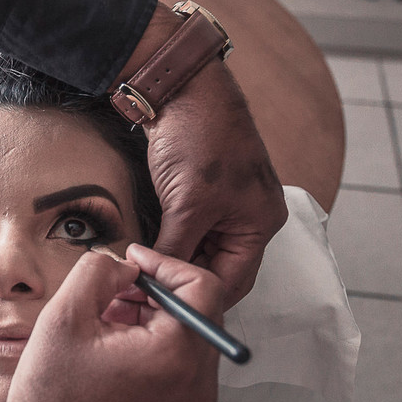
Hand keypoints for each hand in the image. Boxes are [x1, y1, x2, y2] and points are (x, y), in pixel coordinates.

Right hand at [0, 245, 221, 401]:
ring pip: (190, 335)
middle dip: (156, 291)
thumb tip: (125, 266)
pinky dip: (154, 344)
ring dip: (154, 317)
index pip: (202, 286)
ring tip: (106, 320)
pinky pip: (181, 363)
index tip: (133, 260)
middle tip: (113, 289)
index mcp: (177, 355)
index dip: (165, 262)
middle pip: (199, 310)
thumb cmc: (52, 400)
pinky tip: (111, 347)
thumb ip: (99, 271)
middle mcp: (198, 383)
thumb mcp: (64, 316)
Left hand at [126, 3, 286, 306]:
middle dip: (183, 285)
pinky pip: (183, 232)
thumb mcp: (187, 205)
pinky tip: (142, 257)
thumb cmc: (198, 138)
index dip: (201, 300)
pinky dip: (165, 245)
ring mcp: (222, 204)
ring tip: (140, 283)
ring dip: (171, 266)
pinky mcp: (196, 193)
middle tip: (147, 303)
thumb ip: (176, 249)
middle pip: (216, 269)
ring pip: (197, 252)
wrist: (178, 87)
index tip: (164, 314)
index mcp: (260, 222)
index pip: (234, 281)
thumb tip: (156, 284)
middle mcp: (247, 216)